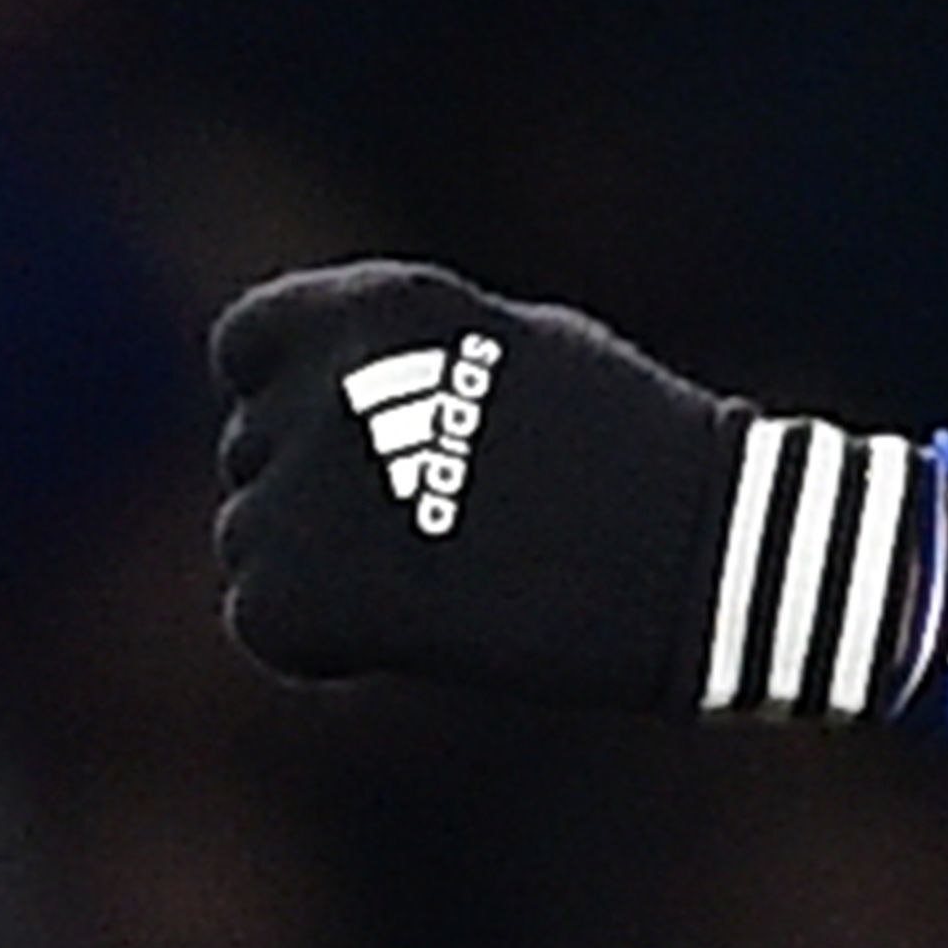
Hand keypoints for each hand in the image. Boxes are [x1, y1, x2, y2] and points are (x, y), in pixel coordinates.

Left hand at [210, 258, 944, 721]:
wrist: (700, 553)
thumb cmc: (629, 448)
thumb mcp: (510, 350)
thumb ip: (401, 363)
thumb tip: (324, 397)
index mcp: (380, 306)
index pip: (247, 345)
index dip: (286, 397)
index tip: (342, 445)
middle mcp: (326, 385)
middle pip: (253, 453)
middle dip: (313, 494)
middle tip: (420, 536)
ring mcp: (307, 489)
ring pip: (251, 540)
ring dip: (316, 568)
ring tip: (433, 581)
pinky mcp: (304, 592)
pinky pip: (264, 620)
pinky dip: (320, 642)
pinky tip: (408, 636)